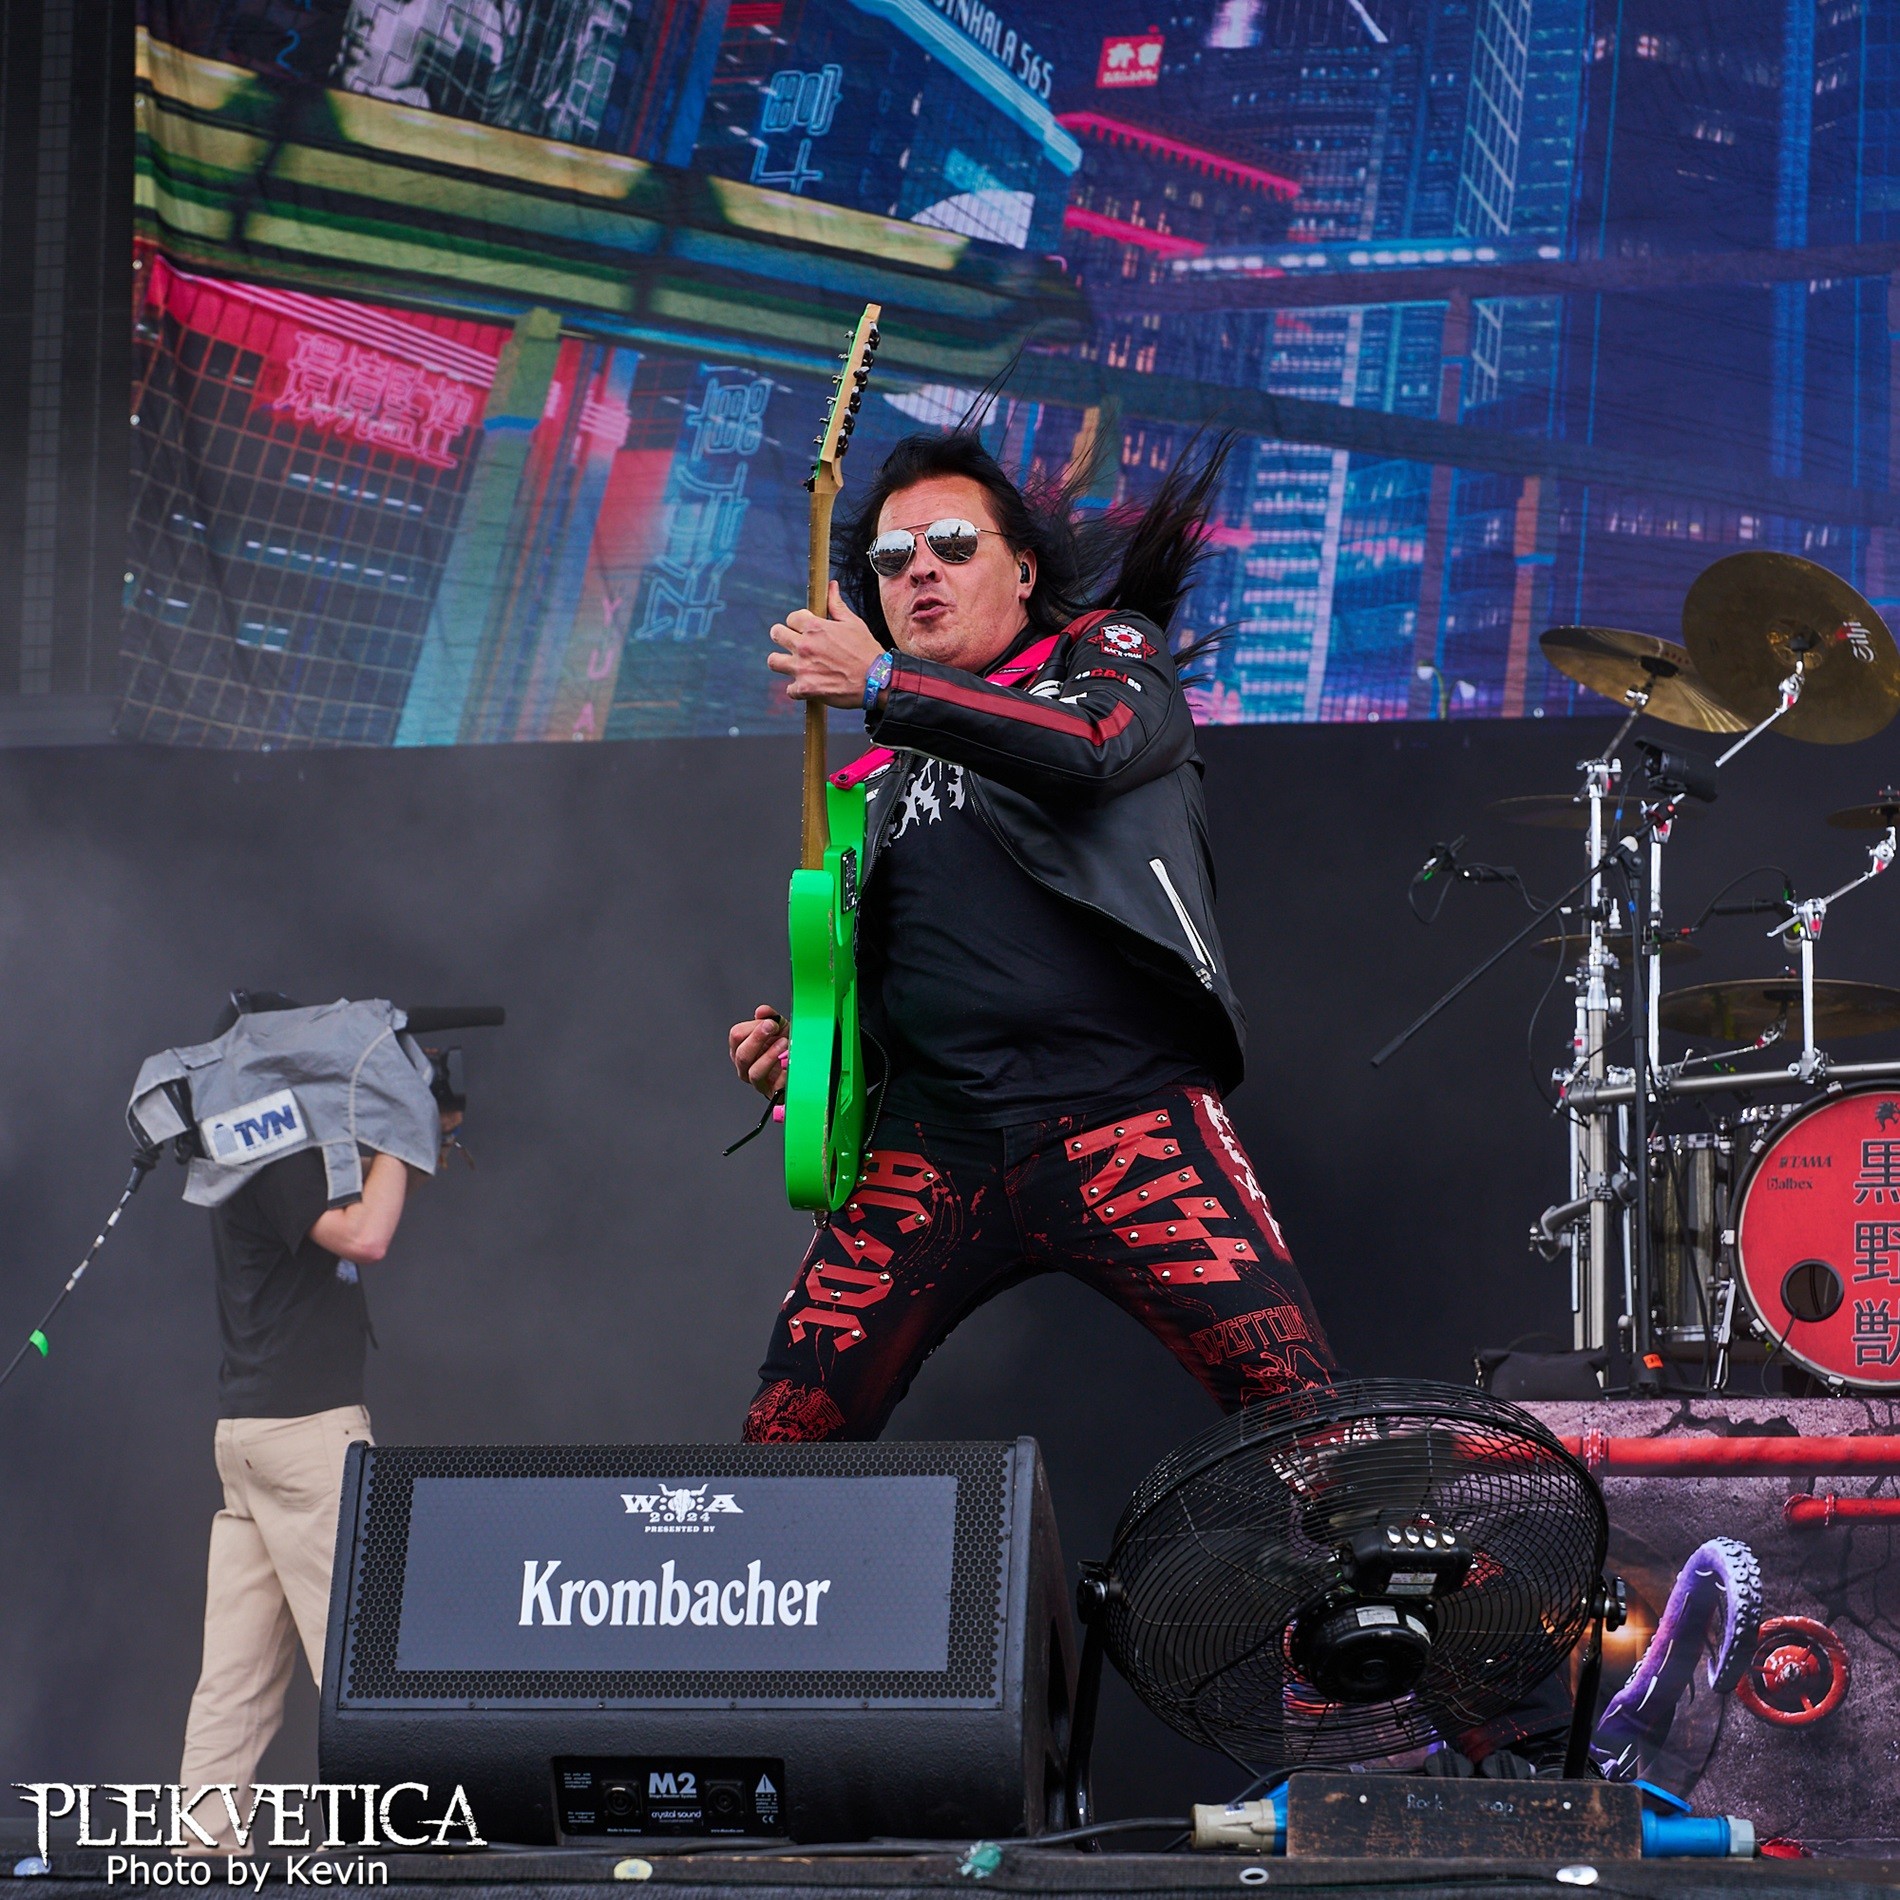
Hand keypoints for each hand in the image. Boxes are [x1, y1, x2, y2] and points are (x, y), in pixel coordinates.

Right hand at [728, 1003, 787, 1099]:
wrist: (800, 1067)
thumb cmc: (784, 1047)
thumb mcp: (779, 1028)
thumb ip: (770, 1017)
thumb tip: (762, 1011)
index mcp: (742, 1048)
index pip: (736, 1036)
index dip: (753, 1027)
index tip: (770, 1021)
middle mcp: (745, 1066)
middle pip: (742, 1054)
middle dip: (757, 1038)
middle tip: (773, 1027)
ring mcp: (757, 1081)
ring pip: (754, 1072)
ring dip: (769, 1056)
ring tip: (784, 1043)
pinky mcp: (772, 1092)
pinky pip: (775, 1085)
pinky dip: (784, 1073)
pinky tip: (790, 1062)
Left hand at [768, 582, 883, 707]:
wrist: (877, 680)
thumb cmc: (866, 650)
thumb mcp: (853, 623)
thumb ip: (836, 604)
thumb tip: (831, 585)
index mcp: (815, 627)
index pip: (791, 618)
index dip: (798, 622)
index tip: (804, 629)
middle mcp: (804, 646)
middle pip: (776, 634)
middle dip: (783, 636)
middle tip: (793, 643)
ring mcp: (802, 668)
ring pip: (773, 661)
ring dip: (781, 662)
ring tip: (792, 664)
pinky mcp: (805, 689)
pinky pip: (789, 689)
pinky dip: (797, 689)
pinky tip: (807, 686)